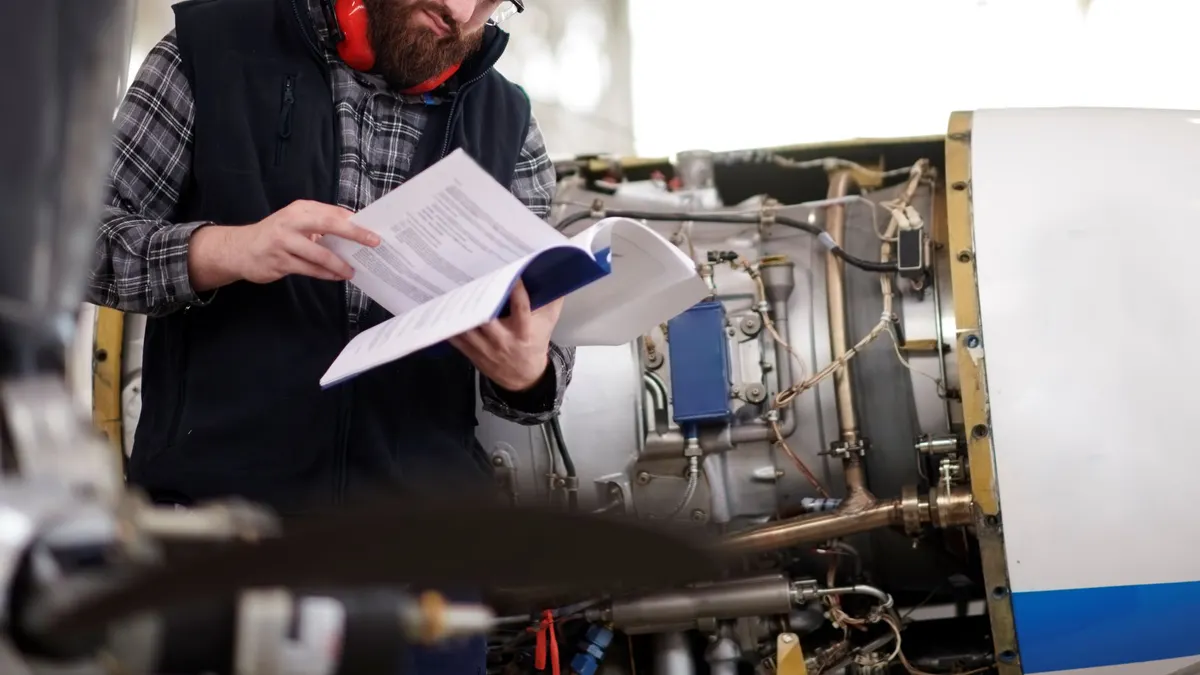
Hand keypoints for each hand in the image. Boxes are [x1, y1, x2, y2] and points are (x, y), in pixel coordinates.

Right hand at [188, 200, 379, 290]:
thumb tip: (354, 230)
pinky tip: (336, 276)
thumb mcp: (296, 222)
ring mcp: (284, 242)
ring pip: (319, 253)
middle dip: (353, 233)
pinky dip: (325, 274)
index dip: (354, 221)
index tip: (373, 228)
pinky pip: (309, 269)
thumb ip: (321, 223)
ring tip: (352, 270)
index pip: (332, 212)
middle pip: (328, 224)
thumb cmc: (276, 234)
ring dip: (339, 263)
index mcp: (300, 209)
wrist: (239, 249)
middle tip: (373, 242)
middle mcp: (292, 222)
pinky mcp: (280, 262)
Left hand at [450, 281, 562, 391]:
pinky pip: (456, 339)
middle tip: (471, 278)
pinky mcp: (472, 353)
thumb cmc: (536, 342)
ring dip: (460, 311)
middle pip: (487, 319)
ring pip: (468, 328)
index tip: (513, 274)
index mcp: (524, 331)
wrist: (524, 377)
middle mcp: (503, 340)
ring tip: (452, 289)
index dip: (517, 291)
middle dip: (479, 300)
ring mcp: (485, 348)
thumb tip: (554, 274)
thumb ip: (552, 301)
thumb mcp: (548, 323)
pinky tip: (443, 309)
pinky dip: (449, 325)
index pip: (521, 309)